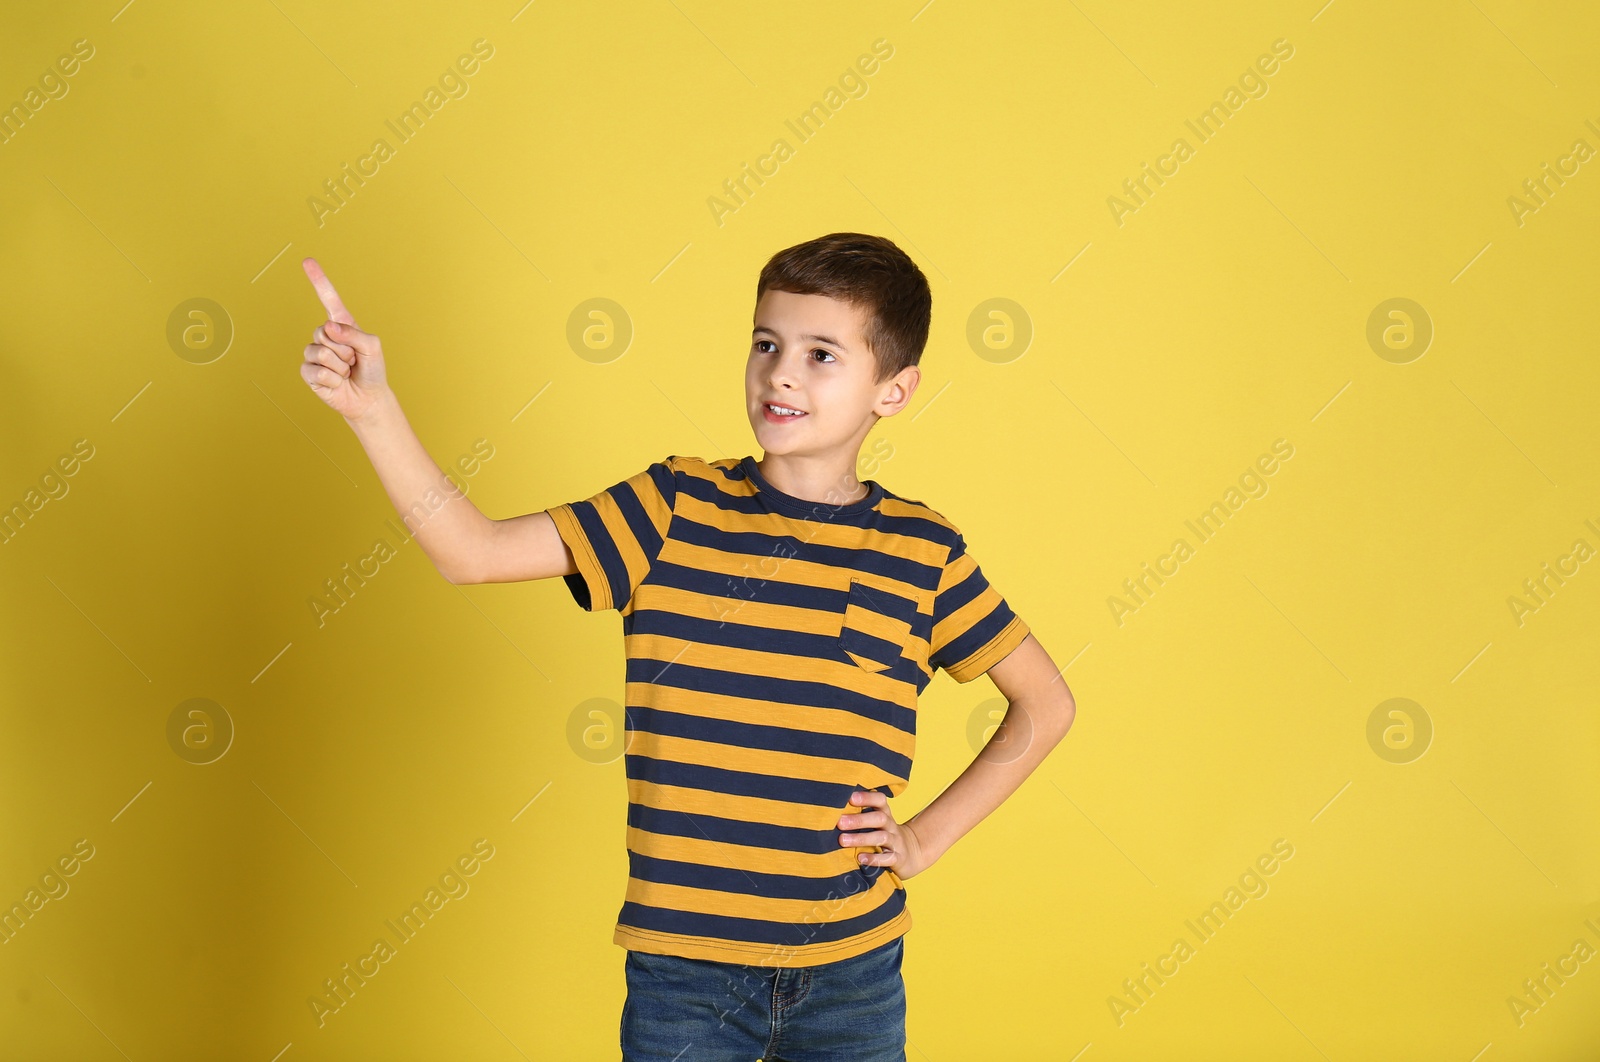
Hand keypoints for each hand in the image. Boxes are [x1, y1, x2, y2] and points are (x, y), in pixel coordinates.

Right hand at [300, 257, 389, 420]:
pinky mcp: (308, 372)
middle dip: (345, 350)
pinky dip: (333, 379)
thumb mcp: (372, 347)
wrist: (368, 398)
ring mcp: (314, 353)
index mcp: (341, 325)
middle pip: (325, 332)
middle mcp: (325, 336)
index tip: (307, 261)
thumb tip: (329, 327)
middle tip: (353, 361)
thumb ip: (355, 333)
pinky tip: (337, 382)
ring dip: (340, 366)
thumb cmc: (372, 370)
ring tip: (346, 372)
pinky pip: (317, 370)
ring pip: (321, 352)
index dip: (318, 280)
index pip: (329, 299)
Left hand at [838, 791, 932, 879]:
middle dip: (858, 820)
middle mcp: (891, 826)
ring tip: (843, 840)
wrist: (911, 853)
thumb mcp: (875, 822)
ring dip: (861, 838)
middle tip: (839, 822)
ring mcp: (896, 842)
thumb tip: (829, 808)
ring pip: (881, 837)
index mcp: (885, 814)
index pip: (880, 800)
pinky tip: (860, 858)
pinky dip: (874, 858)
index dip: (867, 797)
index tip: (850, 797)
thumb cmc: (882, 834)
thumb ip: (858, 814)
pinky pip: (888, 858)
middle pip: (879, 818)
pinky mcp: (898, 858)